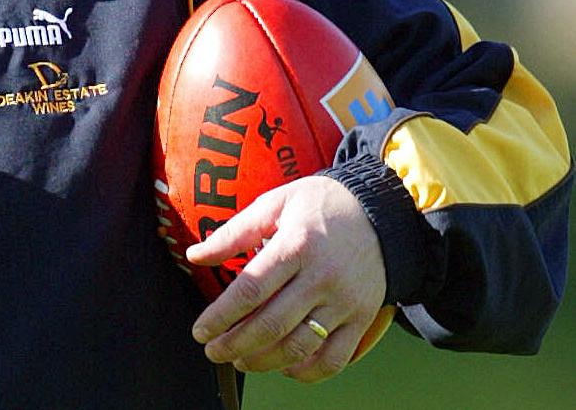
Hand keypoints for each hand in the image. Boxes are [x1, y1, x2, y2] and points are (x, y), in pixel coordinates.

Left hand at [186, 175, 385, 382]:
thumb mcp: (276, 204)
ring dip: (263, 362)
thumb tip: (195, 255)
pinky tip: (285, 365)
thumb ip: (234, 233)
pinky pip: (334, 358)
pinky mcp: (362, 317)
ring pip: (299, 347)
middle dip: (233, 345)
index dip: (219, 317)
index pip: (250, 291)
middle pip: (271, 325)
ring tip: (243, 360)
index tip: (200, 331)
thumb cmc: (321, 205)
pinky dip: (306, 372)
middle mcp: (322, 276)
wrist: (380, 211)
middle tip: (214, 351)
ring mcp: (345, 301)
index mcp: (296, 245)